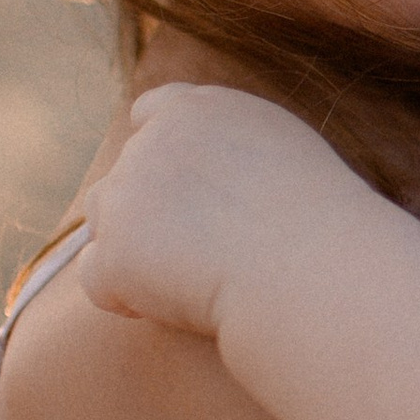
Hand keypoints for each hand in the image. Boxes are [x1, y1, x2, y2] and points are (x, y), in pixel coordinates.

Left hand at [78, 83, 351, 339]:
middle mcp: (152, 142)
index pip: (149, 114)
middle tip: (202, 255)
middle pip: (125, 176)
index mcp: (197, 110)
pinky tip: (170, 309)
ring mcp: (127, 195)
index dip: (158, 155)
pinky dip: (124, 297)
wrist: (309, 266)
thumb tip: (216, 177)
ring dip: (131, 250)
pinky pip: (97, 278)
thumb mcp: (286, 153)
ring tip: (184, 282)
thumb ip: (235, 149)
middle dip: (149, 214)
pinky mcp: (115, 251)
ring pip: (103, 222)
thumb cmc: (322, 221)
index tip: (179, 193)